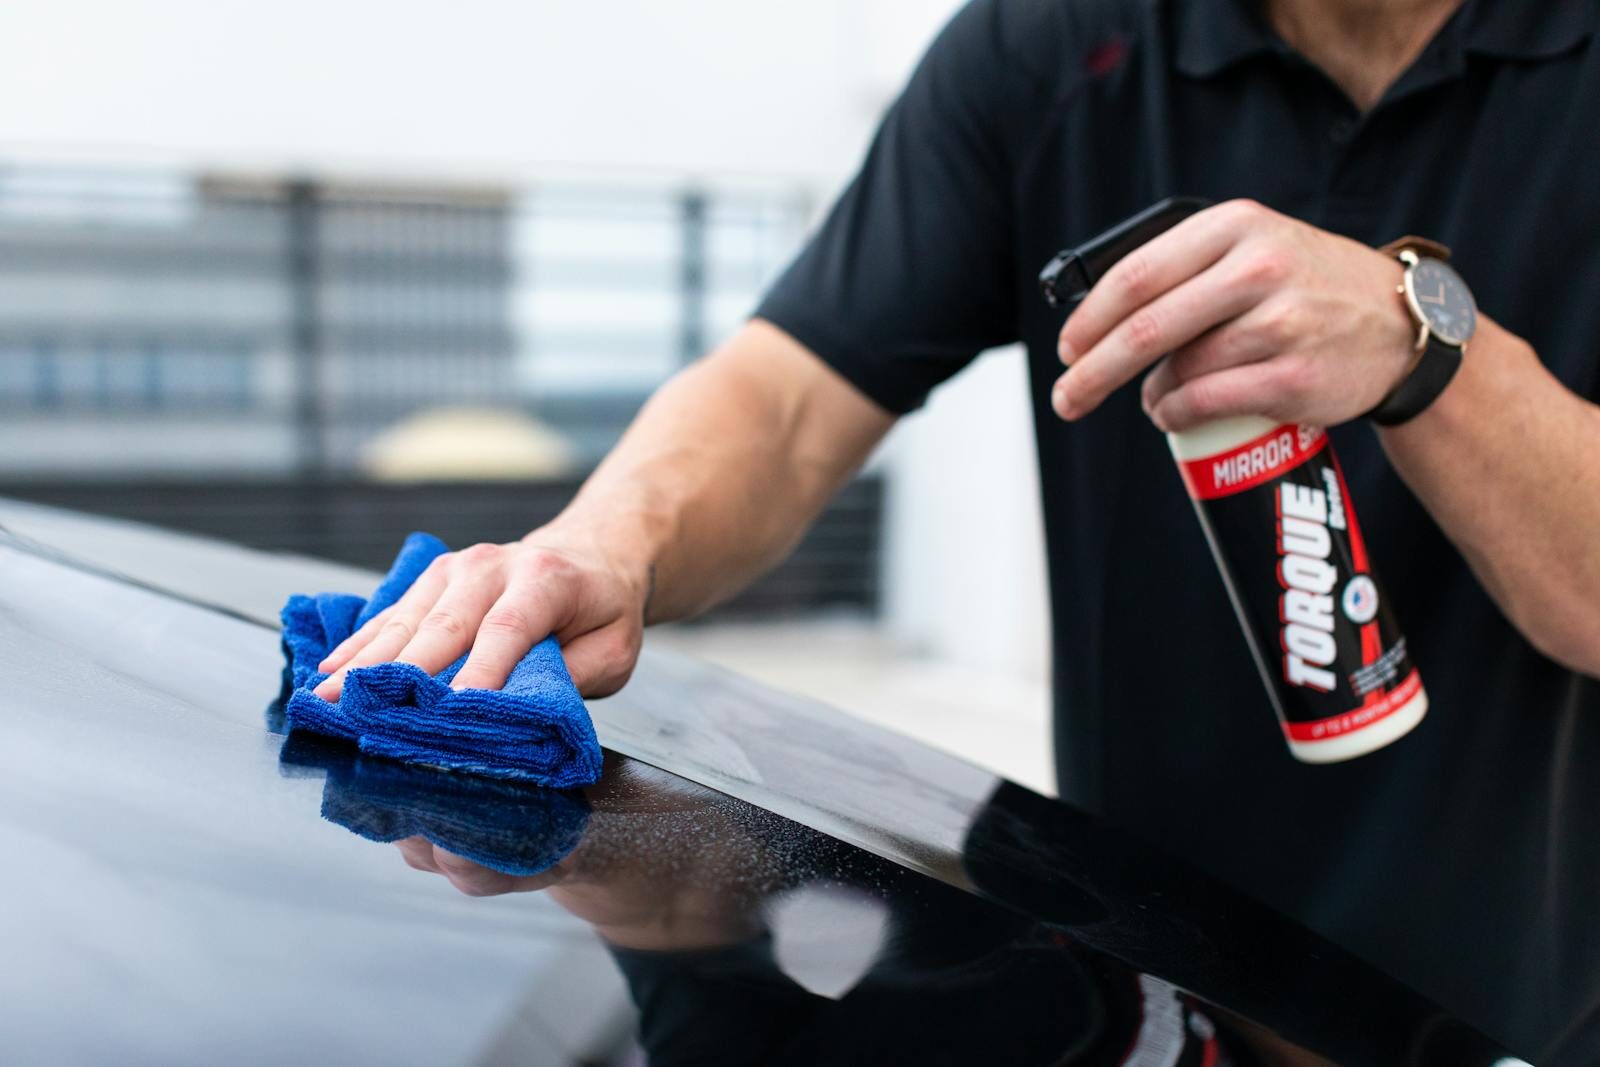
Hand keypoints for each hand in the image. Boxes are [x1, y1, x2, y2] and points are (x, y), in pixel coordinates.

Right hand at [312, 526, 648, 700]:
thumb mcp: (613, 649)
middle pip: (441, 626)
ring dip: (364, 663)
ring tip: (325, 699)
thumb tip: (519, 712)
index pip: (504, 631)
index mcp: (544, 581)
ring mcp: (456, 568)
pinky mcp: (433, 579)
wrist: (592, 552)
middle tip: (357, 712)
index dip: (475, 673)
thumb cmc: (603, 610)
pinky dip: (360, 645)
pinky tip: (328, 671)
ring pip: (406, 621)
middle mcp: (492, 567)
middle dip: (397, 674)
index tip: (446, 712)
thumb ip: (572, 677)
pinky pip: (392, 615)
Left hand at [1051, 199, 1416, 431]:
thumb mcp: (1256, 247)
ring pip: (1178, 369)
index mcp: (1237, 226)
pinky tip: (1172, 413)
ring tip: (1151, 399)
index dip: (1090, 319)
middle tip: (1066, 398)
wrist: (1401, 325)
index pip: (1137, 275)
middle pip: (1146, 327)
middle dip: (1093, 371)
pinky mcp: (1294, 376)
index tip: (1067, 348)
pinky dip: (1176, 414)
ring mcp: (1281, 323)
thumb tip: (1097, 317)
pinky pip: (1207, 402)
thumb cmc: (1308, 288)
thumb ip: (1186, 265)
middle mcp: (1260, 268)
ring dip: (1148, 394)